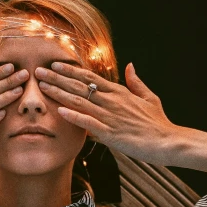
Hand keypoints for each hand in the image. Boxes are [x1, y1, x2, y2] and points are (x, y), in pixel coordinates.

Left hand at [35, 61, 179, 164]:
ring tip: (42, 87)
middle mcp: (112, 101)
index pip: (90, 77)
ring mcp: (110, 117)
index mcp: (120, 92)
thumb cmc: (158, 123)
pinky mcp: (111, 133)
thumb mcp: (149, 98)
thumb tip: (130, 66)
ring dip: (59, 93)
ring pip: (80, 101)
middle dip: (57, 78)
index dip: (71, 70)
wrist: (168, 141)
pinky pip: (88, 122)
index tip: (55, 65)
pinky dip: (73, 116)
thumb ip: (136, 82)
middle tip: (38, 72)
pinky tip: (59, 110)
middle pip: (79, 86)